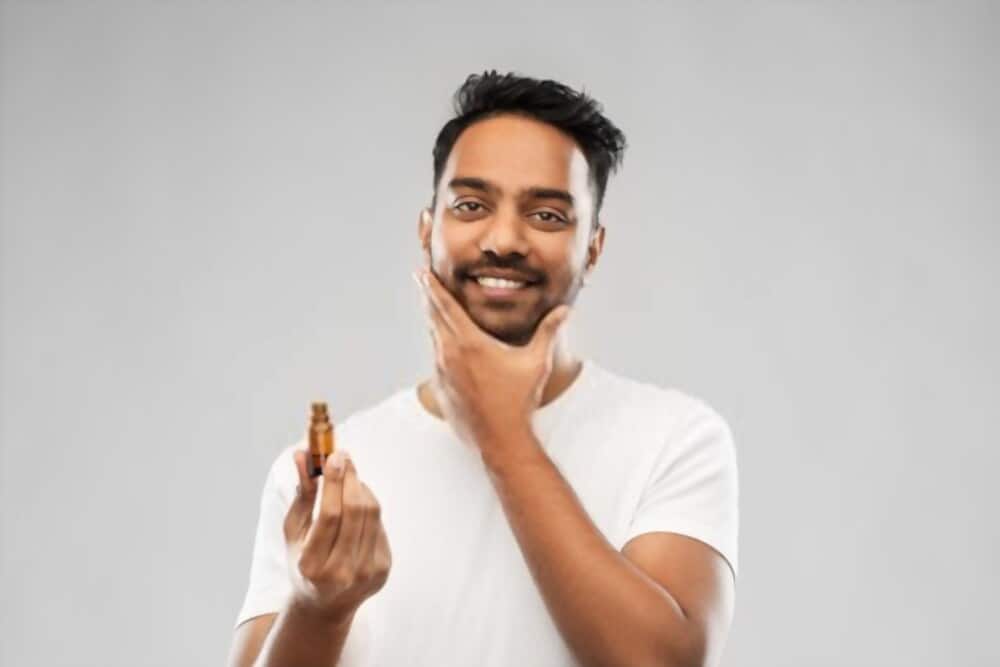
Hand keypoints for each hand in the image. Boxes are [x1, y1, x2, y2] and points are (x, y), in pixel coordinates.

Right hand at [283, 448, 391, 622]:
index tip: (334, 456)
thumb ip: (301, 494)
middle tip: (344, 458)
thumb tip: (301, 455)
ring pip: (372, 514)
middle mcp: (342, 572)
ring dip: (361, 488)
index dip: (334, 482)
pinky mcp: (383, 569)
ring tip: (349, 478)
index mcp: (313, 565)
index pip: (330, 515)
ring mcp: (367, 572)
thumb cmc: (304, 563)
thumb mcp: (294, 533)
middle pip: (356, 511)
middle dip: (350, 478)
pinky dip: (369, 507)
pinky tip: (357, 504)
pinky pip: (380, 525)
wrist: (326, 605)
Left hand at [415, 266, 570, 453]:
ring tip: (434, 309)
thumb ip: (548, 332)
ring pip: (433, 338)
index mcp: (469, 343)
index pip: (445, 306)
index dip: (432, 287)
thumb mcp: (536, 363)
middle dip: (429, 298)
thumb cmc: (519, 400)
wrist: (500, 438)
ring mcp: (442, 373)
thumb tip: (565, 310)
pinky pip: (436, 359)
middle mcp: (450, 354)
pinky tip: (445, 346)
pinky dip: (439, 346)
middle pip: (433, 318)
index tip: (422, 273)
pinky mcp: (440, 388)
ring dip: (434, 322)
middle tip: (423, 282)